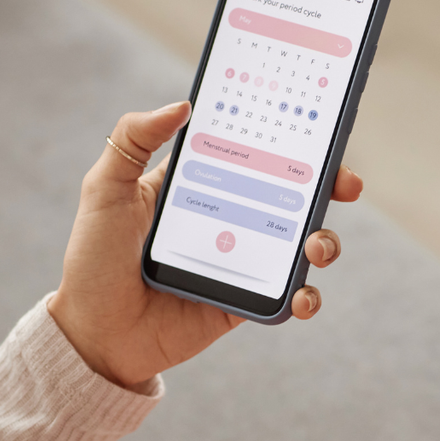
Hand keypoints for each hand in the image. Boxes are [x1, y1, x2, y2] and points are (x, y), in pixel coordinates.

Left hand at [47, 101, 362, 388]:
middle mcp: (226, 219)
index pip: (252, 152)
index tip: (316, 125)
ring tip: (315, 245)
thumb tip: (182, 104)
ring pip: (297, 243)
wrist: (94, 336)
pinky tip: (301, 296)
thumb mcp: (104, 191)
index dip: (286, 139)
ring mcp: (239, 262)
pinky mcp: (243, 303)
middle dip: (326, 185)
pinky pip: (286, 296)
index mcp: (198, 185)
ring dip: (323, 239)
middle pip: (289, 194)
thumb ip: (132, 140)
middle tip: (346, 182)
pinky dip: (306, 296)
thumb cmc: (93, 262)